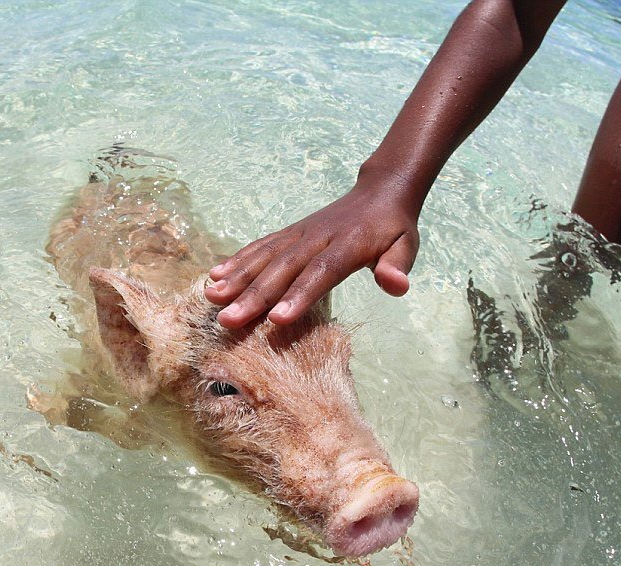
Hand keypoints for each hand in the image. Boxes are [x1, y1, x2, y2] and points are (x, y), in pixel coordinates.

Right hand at [205, 177, 420, 328]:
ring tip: (213, 298)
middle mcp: (316, 237)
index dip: (299, 295)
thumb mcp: (407, 245)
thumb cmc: (393, 228)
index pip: (321, 272)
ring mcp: (298, 233)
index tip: (277, 319)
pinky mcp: (288, 232)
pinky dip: (237, 260)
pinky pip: (260, 246)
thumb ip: (397, 266)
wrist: (379, 190)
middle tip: (229, 320)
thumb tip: (396, 286)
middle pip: (283, 268)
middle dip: (254, 295)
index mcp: (348, 244)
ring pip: (265, 256)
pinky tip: (215, 276)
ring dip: (237, 277)